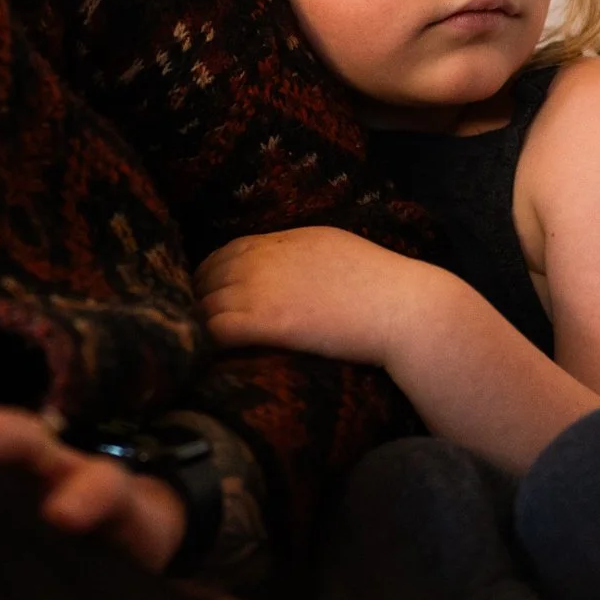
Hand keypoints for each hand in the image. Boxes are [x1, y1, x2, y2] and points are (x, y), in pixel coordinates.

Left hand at [194, 225, 450, 366]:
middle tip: (196, 328)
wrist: (404, 308)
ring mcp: (262, 288)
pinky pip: (215, 330)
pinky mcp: (265, 322)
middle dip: (199, 300)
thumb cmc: (383, 286)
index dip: (212, 276)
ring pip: (205, 304)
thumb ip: (304, 255)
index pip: (226, 252)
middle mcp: (265, 258)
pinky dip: (204, 342)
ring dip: (197, 325)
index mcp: (284, 240)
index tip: (209, 297)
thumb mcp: (338, 250)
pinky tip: (205, 358)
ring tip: (196, 348)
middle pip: (208, 276)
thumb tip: (290, 272)